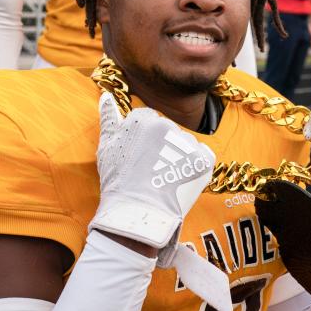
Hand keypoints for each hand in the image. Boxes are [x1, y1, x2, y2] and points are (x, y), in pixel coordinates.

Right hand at [89, 93, 214, 258]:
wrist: (138, 214)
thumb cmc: (118, 182)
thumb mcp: (107, 147)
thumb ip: (109, 118)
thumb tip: (107, 96)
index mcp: (144, 119)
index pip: (151, 121)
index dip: (146, 142)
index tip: (141, 159)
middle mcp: (167, 125)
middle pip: (169, 132)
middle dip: (163, 148)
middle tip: (152, 171)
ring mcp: (187, 142)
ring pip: (185, 145)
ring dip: (179, 158)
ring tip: (165, 178)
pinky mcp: (203, 160)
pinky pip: (201, 158)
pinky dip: (195, 168)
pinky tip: (180, 181)